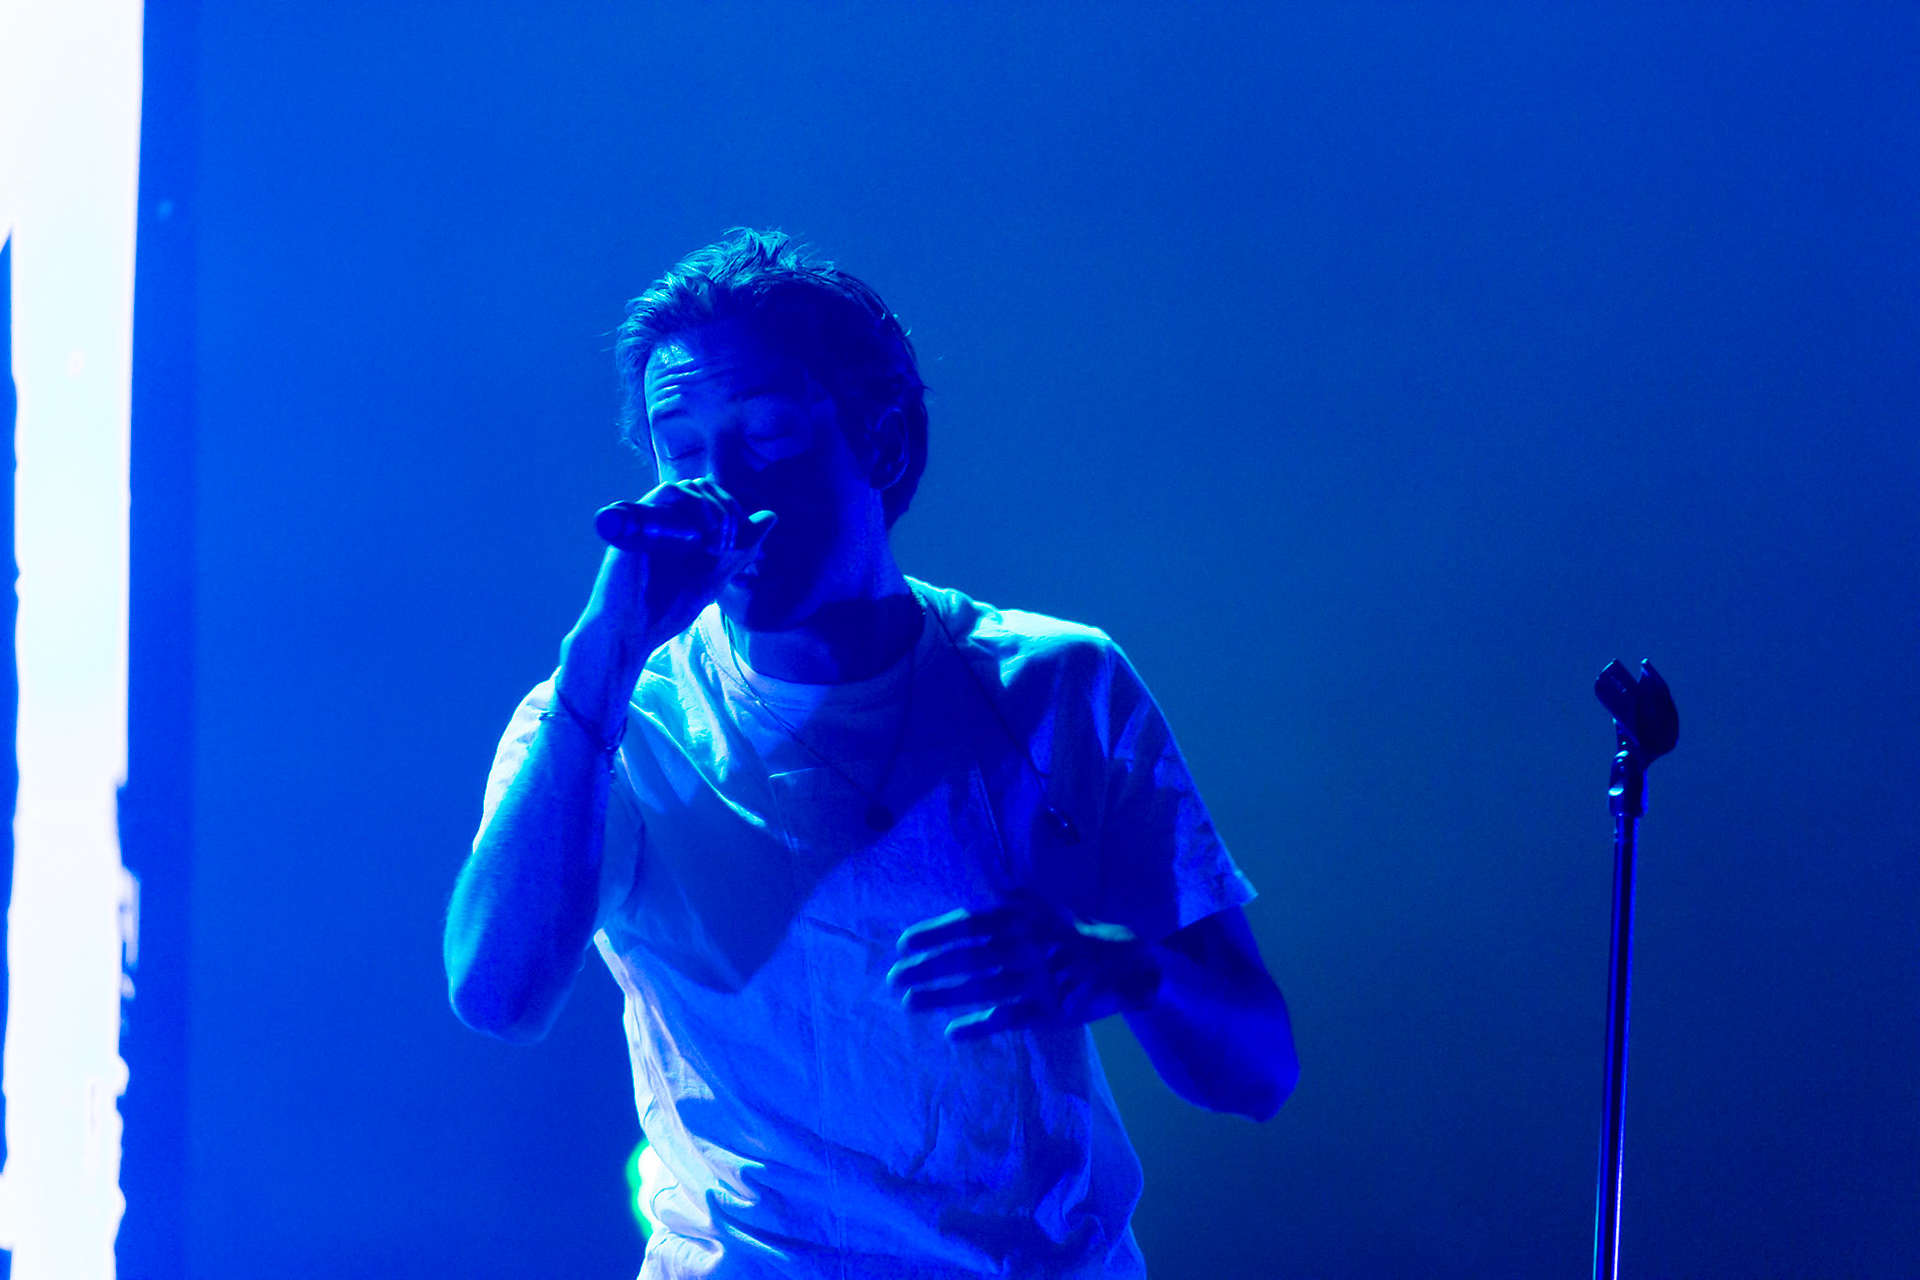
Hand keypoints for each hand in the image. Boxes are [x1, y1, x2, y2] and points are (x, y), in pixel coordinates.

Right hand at [557, 479, 774, 726]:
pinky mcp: (638, 523)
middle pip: (703, 487)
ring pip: (688, 486)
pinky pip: (668, 492)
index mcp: (683, 530)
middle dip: (726, 508)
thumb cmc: (667, 609)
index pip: (713, 498)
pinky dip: (692, 503)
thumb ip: (742, 549)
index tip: (737, 542)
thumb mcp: (716, 577)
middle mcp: (667, 521)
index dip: (733, 511)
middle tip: (727, 542)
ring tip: (717, 542)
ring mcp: (652, 521)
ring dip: (713, 507)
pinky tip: (703, 534)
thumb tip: (771, 516)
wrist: (634, 630)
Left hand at [887, 894, 1162, 1040]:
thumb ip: (1015, 899)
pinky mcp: (1051, 1010)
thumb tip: (990, 886)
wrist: (1127, 964)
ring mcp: (1040, 979)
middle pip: (969, 957)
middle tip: (893, 977)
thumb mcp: (1047, 908)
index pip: (970, 923)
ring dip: (943, 996)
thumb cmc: (1074, 934)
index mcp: (1024, 918)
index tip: (902, 944)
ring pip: (983, 988)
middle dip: (927, 967)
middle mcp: (1029, 946)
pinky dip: (980, 1025)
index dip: (934, 933)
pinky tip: (952, 1032)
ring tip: (909, 1003)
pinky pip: (1009, 1018)